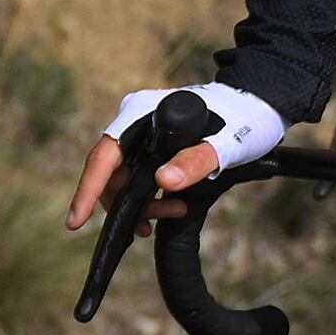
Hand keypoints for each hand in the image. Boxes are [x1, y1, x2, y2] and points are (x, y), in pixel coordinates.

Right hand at [67, 83, 286, 230]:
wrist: (260, 107)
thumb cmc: (244, 120)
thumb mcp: (225, 144)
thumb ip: (195, 162)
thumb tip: (162, 183)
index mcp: (142, 113)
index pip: (104, 156)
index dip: (88, 190)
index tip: (75, 222)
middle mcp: (135, 121)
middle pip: (111, 173)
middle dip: (125, 204)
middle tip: (151, 226)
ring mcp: (143, 133)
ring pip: (125, 179)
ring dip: (142, 204)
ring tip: (173, 212)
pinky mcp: (154, 145)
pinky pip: (139, 177)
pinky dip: (148, 198)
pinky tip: (169, 208)